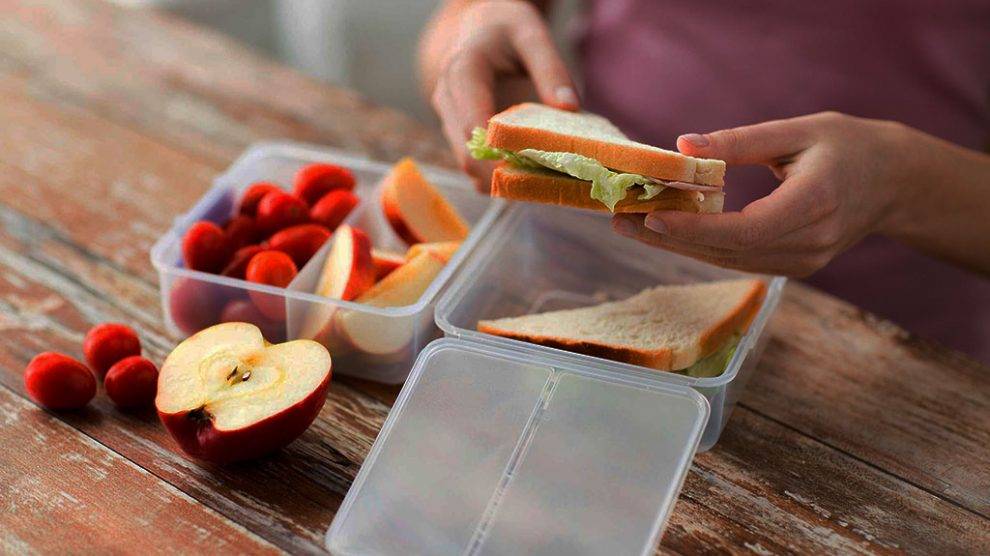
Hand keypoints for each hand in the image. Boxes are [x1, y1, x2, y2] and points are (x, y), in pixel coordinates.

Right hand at [420, 0, 577, 189]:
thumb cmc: (507, 30)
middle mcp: (447, 99)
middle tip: (545, 184)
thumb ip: (551, 68)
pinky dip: (499, 179)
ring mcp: (448, 120)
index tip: (532, 164)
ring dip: (501, 181)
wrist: (482, 29)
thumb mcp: (533, 34)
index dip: (498, 149)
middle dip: (503, 173)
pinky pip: (474, 167)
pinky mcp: (458, 136)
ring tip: (541, 185)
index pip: (472, 120)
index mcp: (462, 71)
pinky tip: (529, 180)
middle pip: (467, 152)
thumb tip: (569, 107)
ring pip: (468, 165)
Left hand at [612, 112, 923, 276]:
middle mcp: (811, 242)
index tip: (652, 216)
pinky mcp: (796, 268)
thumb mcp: (798, 130)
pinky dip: (702, 247)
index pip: (746, 228)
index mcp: (817, 203)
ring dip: (679, 245)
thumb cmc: (847, 146)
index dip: (695, 228)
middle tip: (620, 221)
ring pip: (729, 260)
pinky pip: (740, 260)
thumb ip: (740, 142)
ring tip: (632, 225)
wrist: (894, 182)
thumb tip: (682, 146)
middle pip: (728, 250)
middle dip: (670, 238)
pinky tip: (668, 231)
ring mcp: (805, 262)